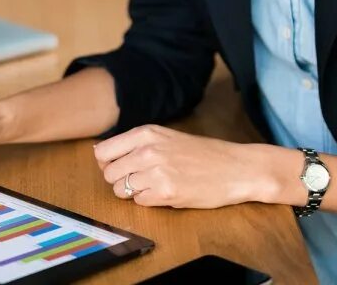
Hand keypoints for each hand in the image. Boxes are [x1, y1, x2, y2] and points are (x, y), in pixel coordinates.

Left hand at [93, 124, 270, 208]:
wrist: (236, 168)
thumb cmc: (203, 153)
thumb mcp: (166, 137)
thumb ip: (136, 144)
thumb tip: (100, 153)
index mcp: (146, 133)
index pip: (103, 151)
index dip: (107, 163)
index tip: (119, 167)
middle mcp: (147, 150)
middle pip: (109, 173)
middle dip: (119, 180)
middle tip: (140, 180)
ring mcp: (156, 172)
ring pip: (121, 190)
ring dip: (133, 192)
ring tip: (154, 186)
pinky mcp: (166, 193)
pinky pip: (139, 202)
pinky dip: (148, 201)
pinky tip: (165, 193)